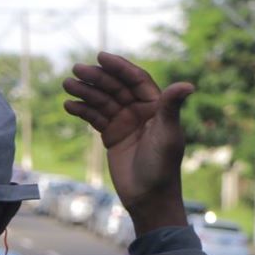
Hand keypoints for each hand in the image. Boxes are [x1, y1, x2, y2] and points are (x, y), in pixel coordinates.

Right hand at [64, 53, 193, 233]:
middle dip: (96, 78)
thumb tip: (188, 85)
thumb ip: (171, 108)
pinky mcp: (111, 136)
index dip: (119, 67)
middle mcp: (140, 111)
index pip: (135, 80)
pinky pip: (94, 118)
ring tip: (66, 85)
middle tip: (75, 70)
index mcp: (156, 106)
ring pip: (102, 101)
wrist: (148, 197)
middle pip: (115, 88)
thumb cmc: (163, 167)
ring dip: (85, 92)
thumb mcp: (168, 135)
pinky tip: (68, 105)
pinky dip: (82, 111)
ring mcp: (125, 123)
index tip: (100, 57)